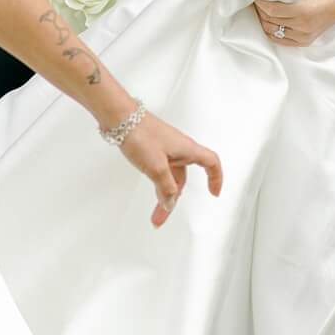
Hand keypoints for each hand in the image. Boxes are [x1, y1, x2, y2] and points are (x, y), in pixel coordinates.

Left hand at [115, 109, 223, 227]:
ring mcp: (164, 148)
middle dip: (175, 199)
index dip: (216, 178)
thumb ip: (166, 187)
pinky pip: (160, 170)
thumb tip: (171, 203)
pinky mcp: (151, 148)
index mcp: (187, 149)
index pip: (211, 163)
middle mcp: (179, 149)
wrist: (118, 117)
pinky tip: (151, 191)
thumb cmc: (140, 134)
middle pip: (183, 178)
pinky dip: (157, 183)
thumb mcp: (156, 167)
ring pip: (169, 176)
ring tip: (154, 213)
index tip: (214, 193)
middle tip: (163, 217)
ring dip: (163, 195)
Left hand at [254, 0, 334, 47]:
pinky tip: (270, 18)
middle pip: (267, 19)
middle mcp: (302, 26)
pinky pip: (278, 38)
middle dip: (259, 7)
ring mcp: (303, 35)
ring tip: (262, 6)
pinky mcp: (304, 41)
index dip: (258, 0)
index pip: (269, 8)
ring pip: (270, 29)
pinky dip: (270, 29)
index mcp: (303, 10)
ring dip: (263, 18)